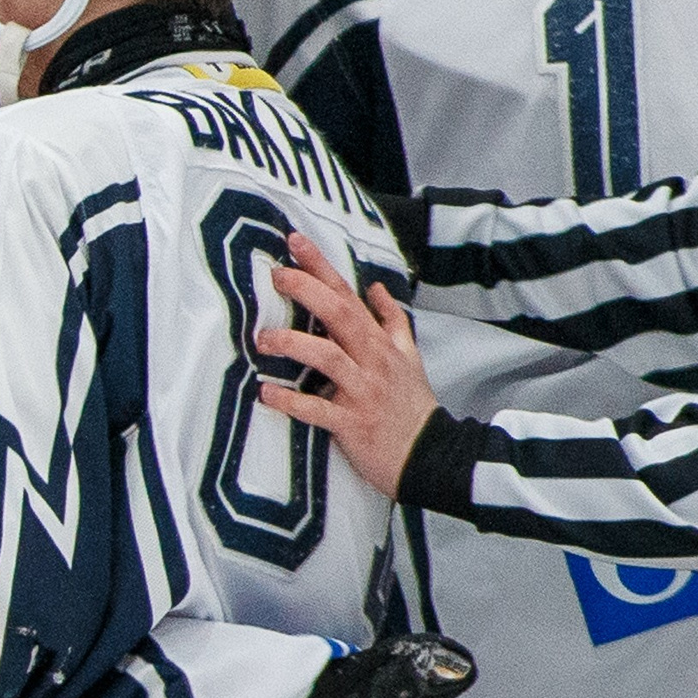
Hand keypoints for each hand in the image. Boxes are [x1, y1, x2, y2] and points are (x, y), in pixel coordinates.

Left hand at [256, 233, 436, 496]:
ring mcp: (363, 392)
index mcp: (380, 342)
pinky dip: (291, 401)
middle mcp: (372, 360)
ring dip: (293, 344)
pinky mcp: (353, 425)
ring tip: (263, 339)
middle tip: (276, 276)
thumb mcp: (410, 357)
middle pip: (340, 315)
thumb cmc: (413, 405)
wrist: (434, 457)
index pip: (348, 295)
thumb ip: (392, 321)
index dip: (321, 267)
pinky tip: (266, 393)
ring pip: (328, 357)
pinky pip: (318, 410)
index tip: (295, 241)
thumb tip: (376, 288)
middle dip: (307, 290)